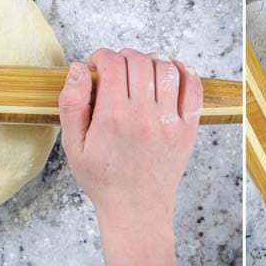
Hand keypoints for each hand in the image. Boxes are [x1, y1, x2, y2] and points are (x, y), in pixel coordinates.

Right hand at [58, 47, 202, 265]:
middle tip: (117, 68)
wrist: (136, 209)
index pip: (113, 63)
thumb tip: (79, 70)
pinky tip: (171, 71)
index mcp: (114, 117)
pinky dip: (185, 71)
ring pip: (166, 68)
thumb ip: (72, 105)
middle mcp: (144, 116)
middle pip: (139, 61)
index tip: (98, 65)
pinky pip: (193, 88)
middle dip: (124, 56)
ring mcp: (170, 121)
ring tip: (141, 70)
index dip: (102, 56)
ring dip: (152, 60)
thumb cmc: (104, 181)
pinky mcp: (187, 129)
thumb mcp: (73, 146)